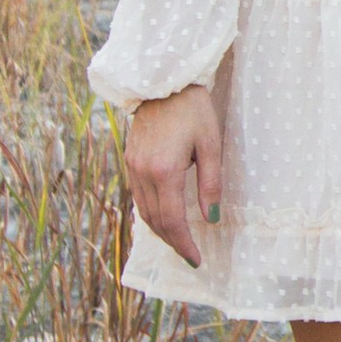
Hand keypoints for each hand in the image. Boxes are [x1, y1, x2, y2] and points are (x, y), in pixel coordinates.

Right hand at [124, 84, 221, 268]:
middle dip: (173, 242)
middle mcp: (142, 172)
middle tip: (190, 257)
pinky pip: (138, 197)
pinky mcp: (129, 160)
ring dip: (160, 230)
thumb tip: (210, 218)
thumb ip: (210, 183)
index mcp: (164, 170)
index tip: (196, 260)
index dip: (183, 244)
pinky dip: (150, 213)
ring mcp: (132, 167)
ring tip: (179, 242)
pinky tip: (164, 218)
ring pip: (143, 211)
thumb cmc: (193, 109)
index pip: (172, 220)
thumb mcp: (211, 144)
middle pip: (155, 221)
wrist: (164, 82)